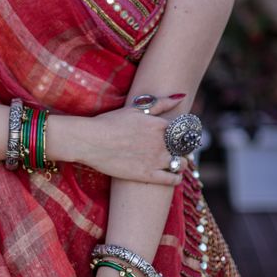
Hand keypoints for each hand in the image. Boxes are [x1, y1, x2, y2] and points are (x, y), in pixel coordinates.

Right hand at [72, 95, 187, 182]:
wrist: (90, 141)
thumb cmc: (110, 122)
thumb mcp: (136, 109)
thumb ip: (161, 103)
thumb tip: (181, 97)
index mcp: (160, 125)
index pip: (185, 130)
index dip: (184, 134)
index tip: (181, 136)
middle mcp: (162, 142)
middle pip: (185, 147)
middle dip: (184, 149)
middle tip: (179, 150)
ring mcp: (156, 160)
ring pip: (182, 164)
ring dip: (183, 163)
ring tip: (177, 162)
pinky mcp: (148, 175)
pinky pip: (172, 179)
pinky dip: (177, 178)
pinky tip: (174, 176)